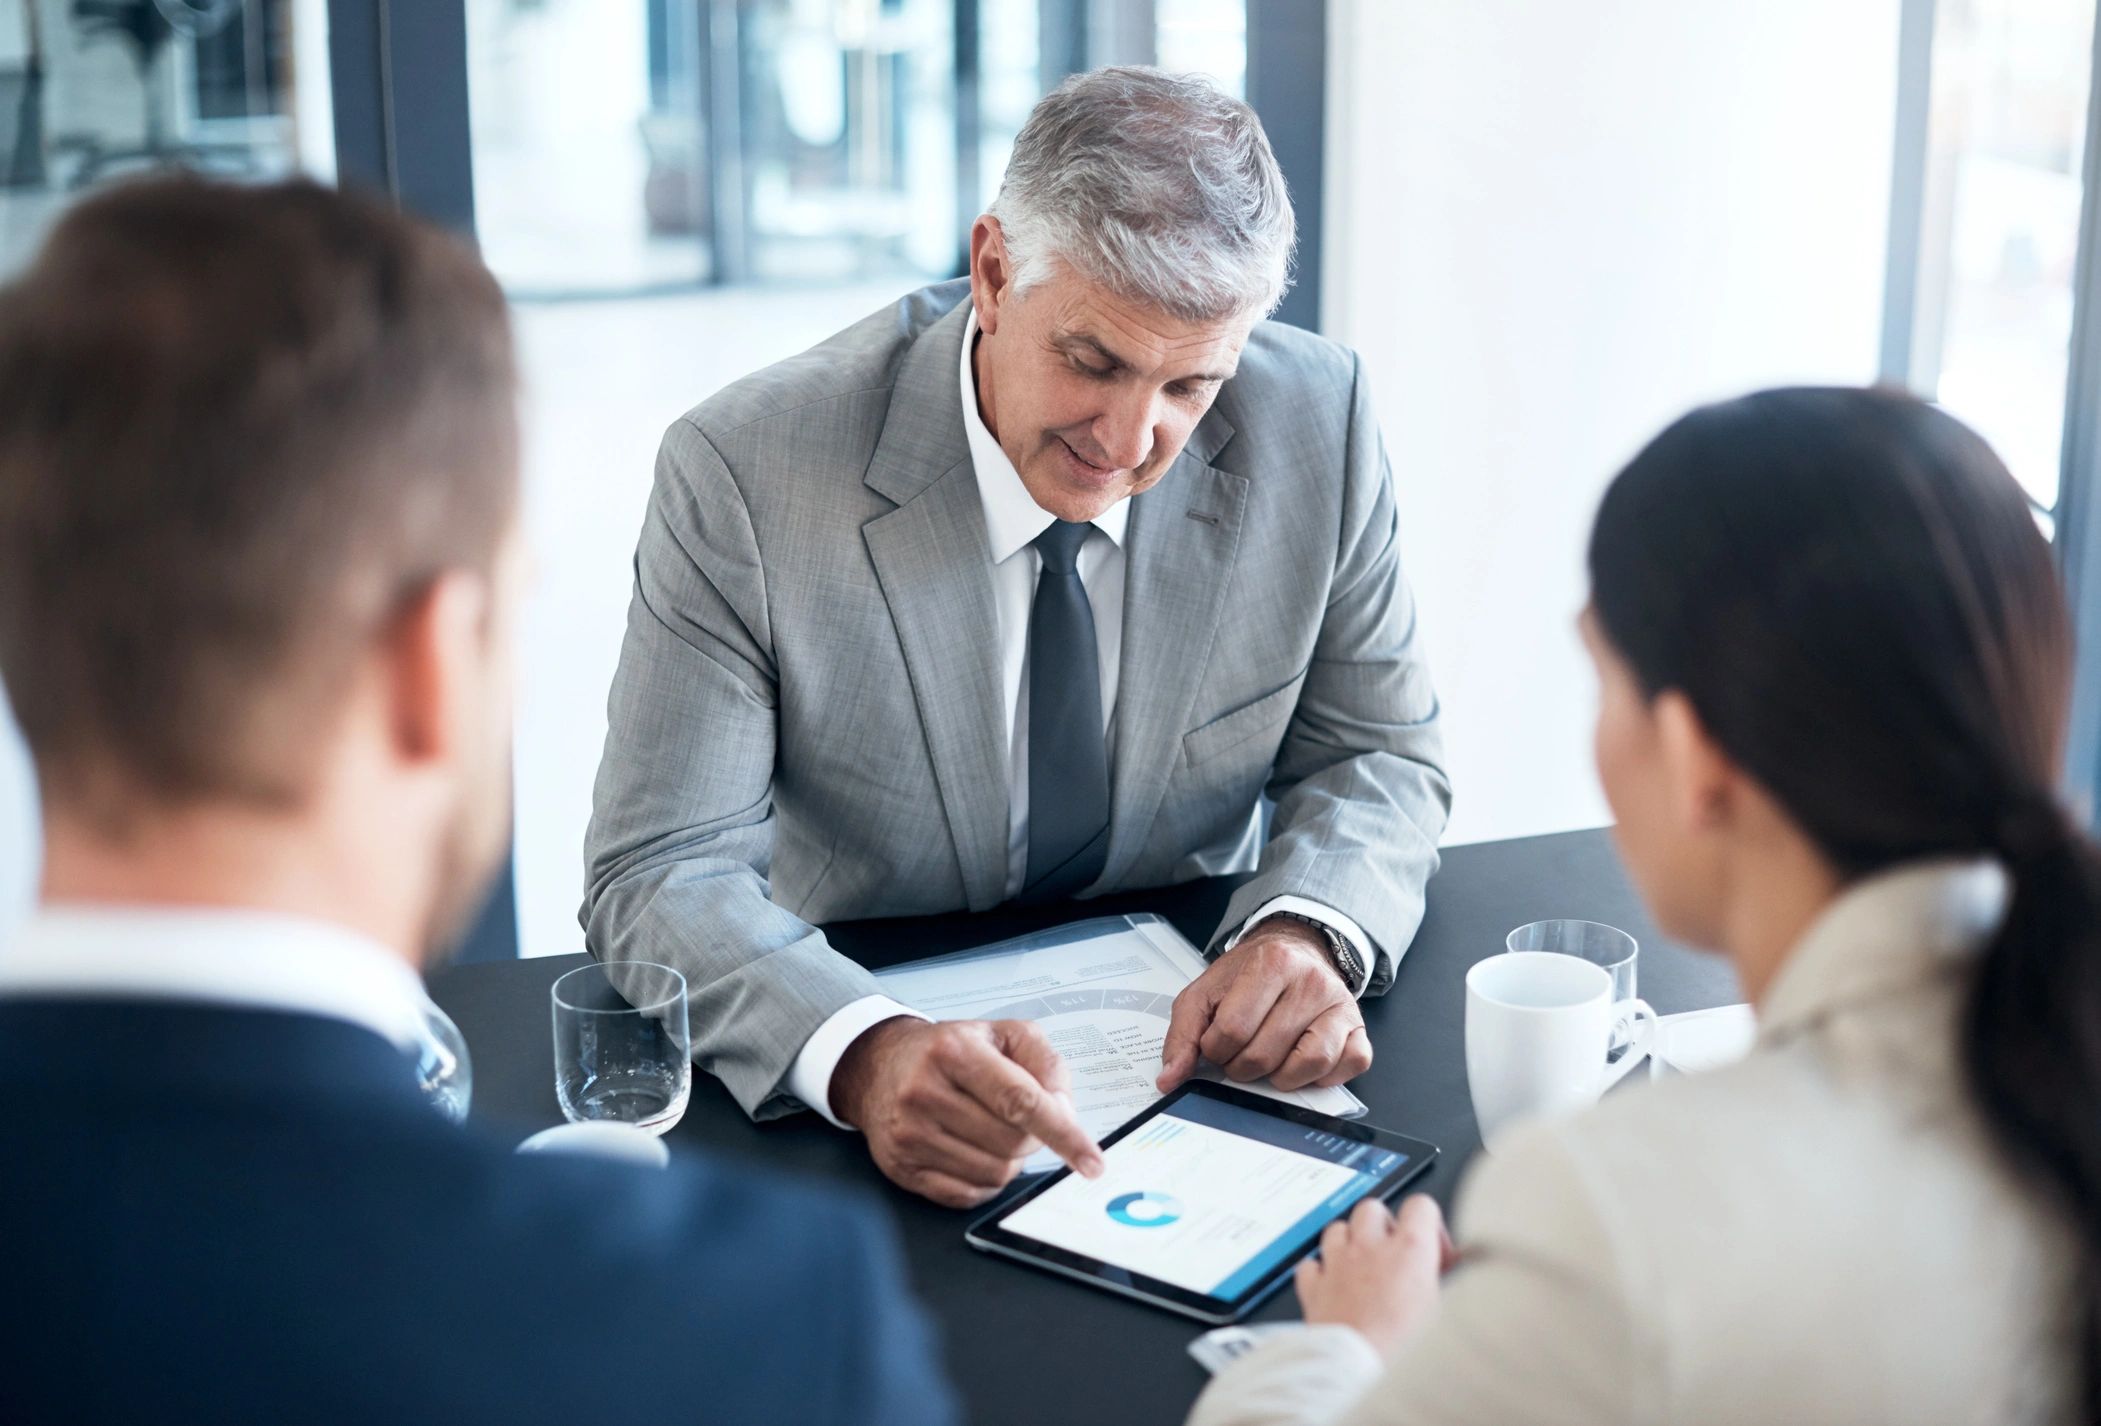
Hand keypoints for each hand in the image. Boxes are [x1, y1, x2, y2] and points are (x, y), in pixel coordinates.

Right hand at [831, 1016, 1105, 1207]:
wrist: (879, 1066)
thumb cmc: (949, 1051)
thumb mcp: (1001, 1034)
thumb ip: (1045, 1063)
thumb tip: (1064, 1111)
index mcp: (955, 1051)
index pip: (1021, 1101)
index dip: (1063, 1134)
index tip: (1091, 1160)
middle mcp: (925, 1091)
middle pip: (1012, 1142)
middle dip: (1033, 1138)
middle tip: (1022, 1119)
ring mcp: (909, 1134)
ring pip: (995, 1172)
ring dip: (1009, 1159)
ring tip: (991, 1129)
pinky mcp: (901, 1167)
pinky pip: (968, 1194)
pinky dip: (985, 1179)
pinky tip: (973, 1150)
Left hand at [1156, 919, 1370, 1092]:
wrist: (1294, 950)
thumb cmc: (1249, 975)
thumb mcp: (1205, 993)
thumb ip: (1182, 1034)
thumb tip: (1169, 1079)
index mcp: (1271, 963)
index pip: (1233, 1031)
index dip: (1215, 1050)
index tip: (1216, 1044)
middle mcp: (1311, 981)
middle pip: (1266, 1054)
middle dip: (1242, 1066)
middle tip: (1240, 1052)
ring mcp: (1339, 1005)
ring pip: (1308, 1064)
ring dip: (1280, 1076)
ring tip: (1270, 1059)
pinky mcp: (1358, 1028)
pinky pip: (1349, 1066)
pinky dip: (1322, 1076)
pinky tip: (1301, 1062)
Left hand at [1296, 1195, 1456, 1356]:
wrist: (1359, 1376)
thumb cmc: (1404, 1352)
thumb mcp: (1445, 1313)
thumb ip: (1448, 1282)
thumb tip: (1459, 1270)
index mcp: (1409, 1250)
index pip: (1420, 1205)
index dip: (1429, 1223)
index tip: (1433, 1252)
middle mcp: (1369, 1248)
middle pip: (1373, 1208)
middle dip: (1384, 1226)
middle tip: (1395, 1256)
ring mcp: (1337, 1264)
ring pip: (1337, 1227)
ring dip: (1349, 1241)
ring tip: (1363, 1267)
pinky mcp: (1313, 1287)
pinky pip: (1310, 1263)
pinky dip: (1320, 1270)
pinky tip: (1332, 1286)